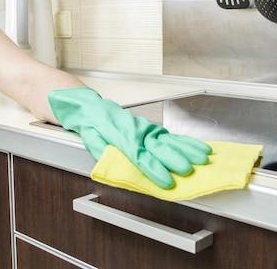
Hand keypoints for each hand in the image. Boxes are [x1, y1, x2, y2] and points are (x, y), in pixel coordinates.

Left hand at [48, 87, 211, 188]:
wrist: (74, 97)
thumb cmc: (77, 114)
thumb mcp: (80, 130)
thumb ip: (96, 144)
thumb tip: (108, 158)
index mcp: (113, 127)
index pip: (136, 151)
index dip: (152, 166)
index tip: (164, 179)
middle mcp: (128, 124)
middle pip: (155, 143)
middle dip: (173, 156)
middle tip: (190, 169)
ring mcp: (137, 123)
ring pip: (164, 136)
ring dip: (184, 146)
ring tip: (202, 156)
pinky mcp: (141, 124)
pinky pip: (163, 133)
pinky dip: (180, 140)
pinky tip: (194, 147)